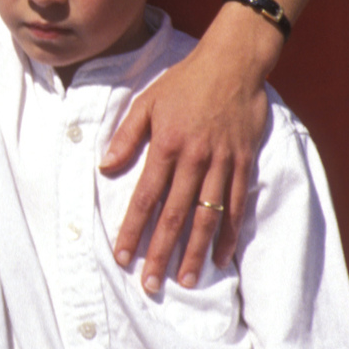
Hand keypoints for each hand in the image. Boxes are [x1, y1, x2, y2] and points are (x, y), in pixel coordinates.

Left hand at [101, 10, 274, 291]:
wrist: (233, 63)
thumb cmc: (185, 82)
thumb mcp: (147, 101)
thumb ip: (126, 136)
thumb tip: (105, 166)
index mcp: (166, 146)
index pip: (145, 197)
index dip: (133, 230)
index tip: (122, 257)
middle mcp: (194, 160)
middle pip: (174, 215)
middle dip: (160, 252)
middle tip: (151, 284)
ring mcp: (222, 164)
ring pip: (207, 217)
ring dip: (195, 252)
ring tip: (185, 280)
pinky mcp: (243, 164)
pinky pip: (237, 205)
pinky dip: (229, 233)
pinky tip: (221, 257)